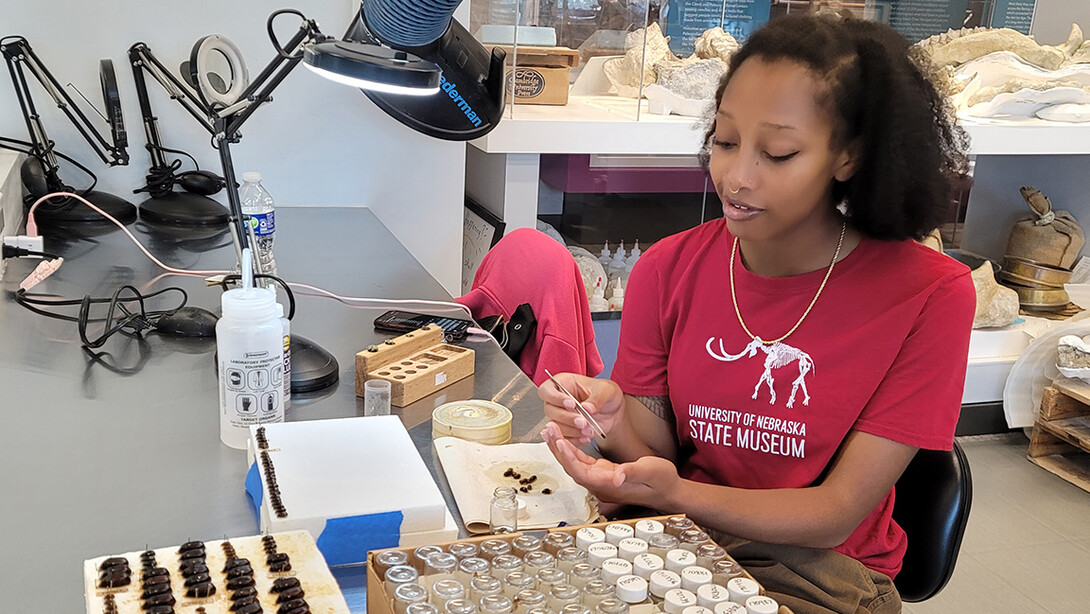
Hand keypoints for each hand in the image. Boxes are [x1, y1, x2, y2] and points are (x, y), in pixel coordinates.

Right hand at [538, 373, 624, 443]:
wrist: (613, 412)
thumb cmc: (607, 395)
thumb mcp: (607, 390)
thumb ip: (597, 397)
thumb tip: (586, 407)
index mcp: (563, 383)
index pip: (546, 390)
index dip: (555, 398)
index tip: (571, 404)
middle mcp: (558, 400)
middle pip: (549, 410)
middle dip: (567, 417)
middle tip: (583, 421)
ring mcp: (560, 416)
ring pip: (555, 426)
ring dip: (572, 430)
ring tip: (588, 429)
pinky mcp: (565, 430)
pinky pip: (562, 438)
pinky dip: (575, 439)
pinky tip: (587, 436)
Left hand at [541, 423, 680, 507]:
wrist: (668, 490)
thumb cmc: (661, 481)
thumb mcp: (650, 471)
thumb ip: (632, 472)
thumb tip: (618, 475)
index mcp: (608, 485)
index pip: (581, 472)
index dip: (568, 457)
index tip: (559, 441)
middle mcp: (600, 484)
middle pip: (572, 467)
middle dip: (558, 448)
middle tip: (548, 428)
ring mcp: (600, 479)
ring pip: (574, 464)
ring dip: (561, 447)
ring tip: (551, 430)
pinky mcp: (602, 473)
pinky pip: (582, 461)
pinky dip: (572, 449)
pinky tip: (564, 439)